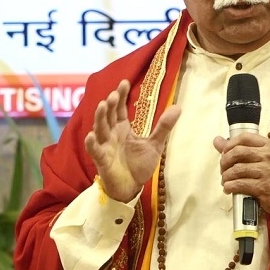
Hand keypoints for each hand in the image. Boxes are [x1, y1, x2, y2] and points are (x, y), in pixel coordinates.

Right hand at [85, 79, 180, 202]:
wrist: (132, 187)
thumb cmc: (139, 164)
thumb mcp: (155, 144)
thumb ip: (164, 126)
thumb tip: (178, 107)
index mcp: (122, 127)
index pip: (119, 108)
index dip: (121, 96)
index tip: (124, 82)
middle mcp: (111, 133)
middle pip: (108, 115)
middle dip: (110, 104)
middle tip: (114, 94)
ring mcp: (105, 146)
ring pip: (100, 128)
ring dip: (100, 117)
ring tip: (102, 105)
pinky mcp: (101, 160)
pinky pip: (94, 150)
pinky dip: (91, 143)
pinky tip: (91, 135)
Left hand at [212, 133, 269, 214]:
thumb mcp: (262, 157)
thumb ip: (239, 148)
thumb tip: (217, 140)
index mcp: (269, 145)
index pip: (244, 138)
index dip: (229, 144)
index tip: (225, 153)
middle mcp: (269, 156)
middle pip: (238, 152)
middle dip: (225, 162)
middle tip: (223, 170)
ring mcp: (267, 171)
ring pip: (237, 169)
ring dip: (226, 176)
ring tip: (225, 181)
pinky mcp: (263, 187)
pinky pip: (240, 184)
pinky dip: (230, 186)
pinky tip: (229, 188)